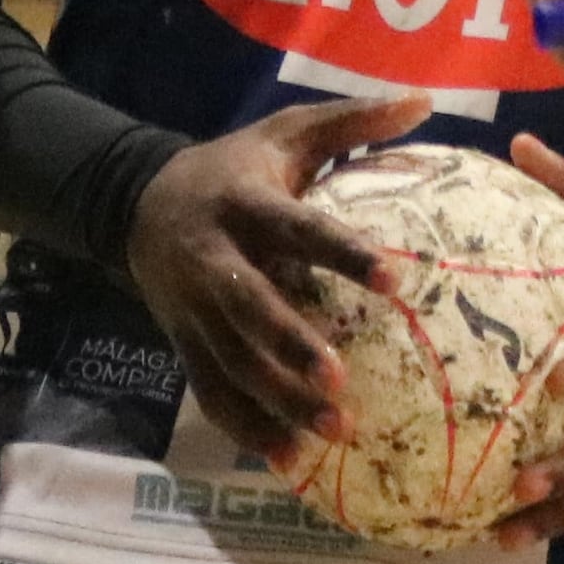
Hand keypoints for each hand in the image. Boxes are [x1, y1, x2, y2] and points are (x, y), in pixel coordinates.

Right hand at [126, 92, 425, 455]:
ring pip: (232, 361)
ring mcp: (194, 310)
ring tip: (336, 434)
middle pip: (250, 309)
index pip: (298, 229)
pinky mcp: (185, 345)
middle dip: (292, 347)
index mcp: (244, 204)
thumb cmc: (235, 167)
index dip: (343, 253)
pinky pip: (214, 393)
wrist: (137, 203)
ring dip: (279, 401)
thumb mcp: (284, 132)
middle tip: (343, 381)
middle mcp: (214, 260)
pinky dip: (248, 430)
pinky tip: (290, 461)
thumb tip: (426, 101)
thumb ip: (352, 121)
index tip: (396, 280)